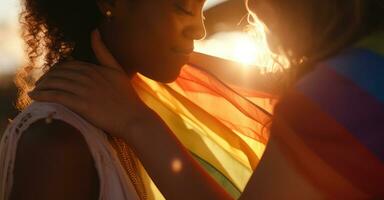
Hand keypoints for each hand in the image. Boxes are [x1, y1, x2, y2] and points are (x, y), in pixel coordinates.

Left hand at [29, 30, 156, 137]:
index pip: (68, 65)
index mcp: (94, 69)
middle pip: (59, 73)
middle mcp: (87, 77)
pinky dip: (43, 95)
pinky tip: (35, 97)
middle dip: (46, 77)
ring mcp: (84, 90)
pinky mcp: (81, 104)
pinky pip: (57, 96)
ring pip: (55, 83)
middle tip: (40, 84)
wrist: (132, 117)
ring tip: (35, 91)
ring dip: (42, 86)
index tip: (50, 77)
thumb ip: (103, 52)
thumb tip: (94, 31)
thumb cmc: (127, 96)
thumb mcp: (117, 70)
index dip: (56, 70)